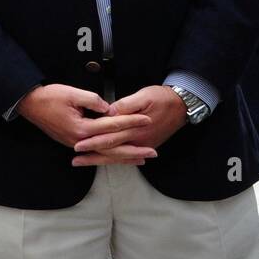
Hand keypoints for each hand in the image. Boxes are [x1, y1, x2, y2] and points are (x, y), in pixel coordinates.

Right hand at [15, 84, 156, 164]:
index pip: (112, 126)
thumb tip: (110, 108)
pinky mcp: (72, 143)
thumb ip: (93, 100)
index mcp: (82, 128)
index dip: (131, 122)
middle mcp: (79, 141)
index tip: (147, 120)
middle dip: (134, 150)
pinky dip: (110, 155)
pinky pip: (96, 152)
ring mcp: (75, 144)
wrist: (28, 104)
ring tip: (141, 159)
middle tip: (153, 152)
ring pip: (104, 154)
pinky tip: (118, 156)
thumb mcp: (72, 93)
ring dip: (124, 157)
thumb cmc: (49, 97)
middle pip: (112, 148)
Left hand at [71, 85, 187, 165]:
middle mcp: (139, 140)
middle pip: (111, 151)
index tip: (78, 145)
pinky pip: (128, 155)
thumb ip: (125, 105)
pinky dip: (116, 159)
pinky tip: (105, 161)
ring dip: (100, 160)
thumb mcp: (143, 96)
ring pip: (118, 156)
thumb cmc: (162, 98)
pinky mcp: (147, 144)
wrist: (183, 105)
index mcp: (135, 129)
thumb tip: (109, 112)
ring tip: (83, 162)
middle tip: (75, 160)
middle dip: (92, 156)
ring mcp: (144, 144)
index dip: (93, 142)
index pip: (110, 138)